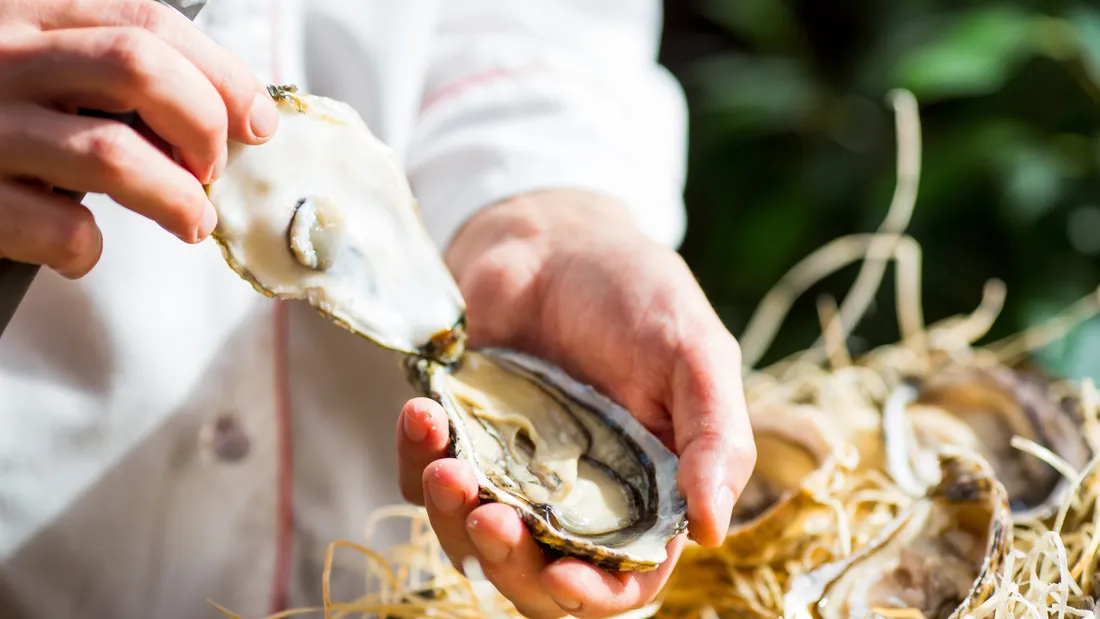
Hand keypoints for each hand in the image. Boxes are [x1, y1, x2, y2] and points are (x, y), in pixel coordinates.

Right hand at [0, 0, 276, 277]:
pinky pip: (57, 227)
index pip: (149, 21)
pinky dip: (88, 247)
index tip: (258, 122)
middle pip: (139, 69)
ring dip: (176, 199)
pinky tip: (84, 246)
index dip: (223, 74)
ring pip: (111, 155)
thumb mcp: (36, 63)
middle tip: (213, 168)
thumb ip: (108, 70)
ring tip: (190, 220)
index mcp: (29, 14)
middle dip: (202, 125)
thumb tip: (227, 113)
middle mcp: (0, 57)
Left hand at [396, 190, 756, 618]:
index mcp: (643, 491)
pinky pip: (423, 479)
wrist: (552, 236)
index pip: (624, 577)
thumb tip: (713, 530)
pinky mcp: (458, 438)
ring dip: (453, 516)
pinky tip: (424, 414)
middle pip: (538, 576)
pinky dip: (417, 461)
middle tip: (491, 518)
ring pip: (470, 539)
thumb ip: (717, 436)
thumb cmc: (635, 292)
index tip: (563, 576)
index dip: (596, 594)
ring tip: (448, 462)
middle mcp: (574, 495)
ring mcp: (509, 470)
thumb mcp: (694, 353)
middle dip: (510, 564)